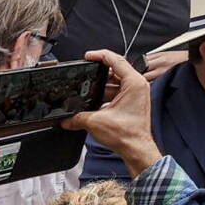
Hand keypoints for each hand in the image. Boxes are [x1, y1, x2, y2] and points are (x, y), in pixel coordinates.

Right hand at [67, 50, 158, 172]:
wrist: (136, 149)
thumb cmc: (127, 135)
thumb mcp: (96, 122)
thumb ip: (77, 117)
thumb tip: (66, 119)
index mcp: (134, 83)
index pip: (117, 60)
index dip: (100, 55)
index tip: (88, 56)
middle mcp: (138, 86)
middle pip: (116, 71)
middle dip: (98, 72)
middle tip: (85, 72)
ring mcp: (136, 95)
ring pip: (115, 83)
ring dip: (101, 86)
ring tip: (86, 90)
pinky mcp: (132, 103)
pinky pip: (117, 93)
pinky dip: (105, 95)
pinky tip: (93, 101)